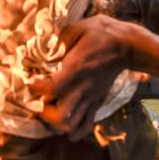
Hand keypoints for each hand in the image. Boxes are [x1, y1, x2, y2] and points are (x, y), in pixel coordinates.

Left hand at [36, 14, 140, 138]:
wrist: (127, 45)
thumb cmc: (101, 33)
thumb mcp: (77, 28)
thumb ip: (58, 41)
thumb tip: (42, 51)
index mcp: (76, 68)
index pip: (52, 88)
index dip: (37, 88)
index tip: (31, 82)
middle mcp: (82, 87)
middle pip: (60, 115)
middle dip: (44, 112)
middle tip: (39, 101)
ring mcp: (91, 97)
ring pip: (72, 124)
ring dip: (57, 124)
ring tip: (50, 113)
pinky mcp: (97, 100)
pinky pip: (87, 124)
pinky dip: (75, 131)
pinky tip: (67, 128)